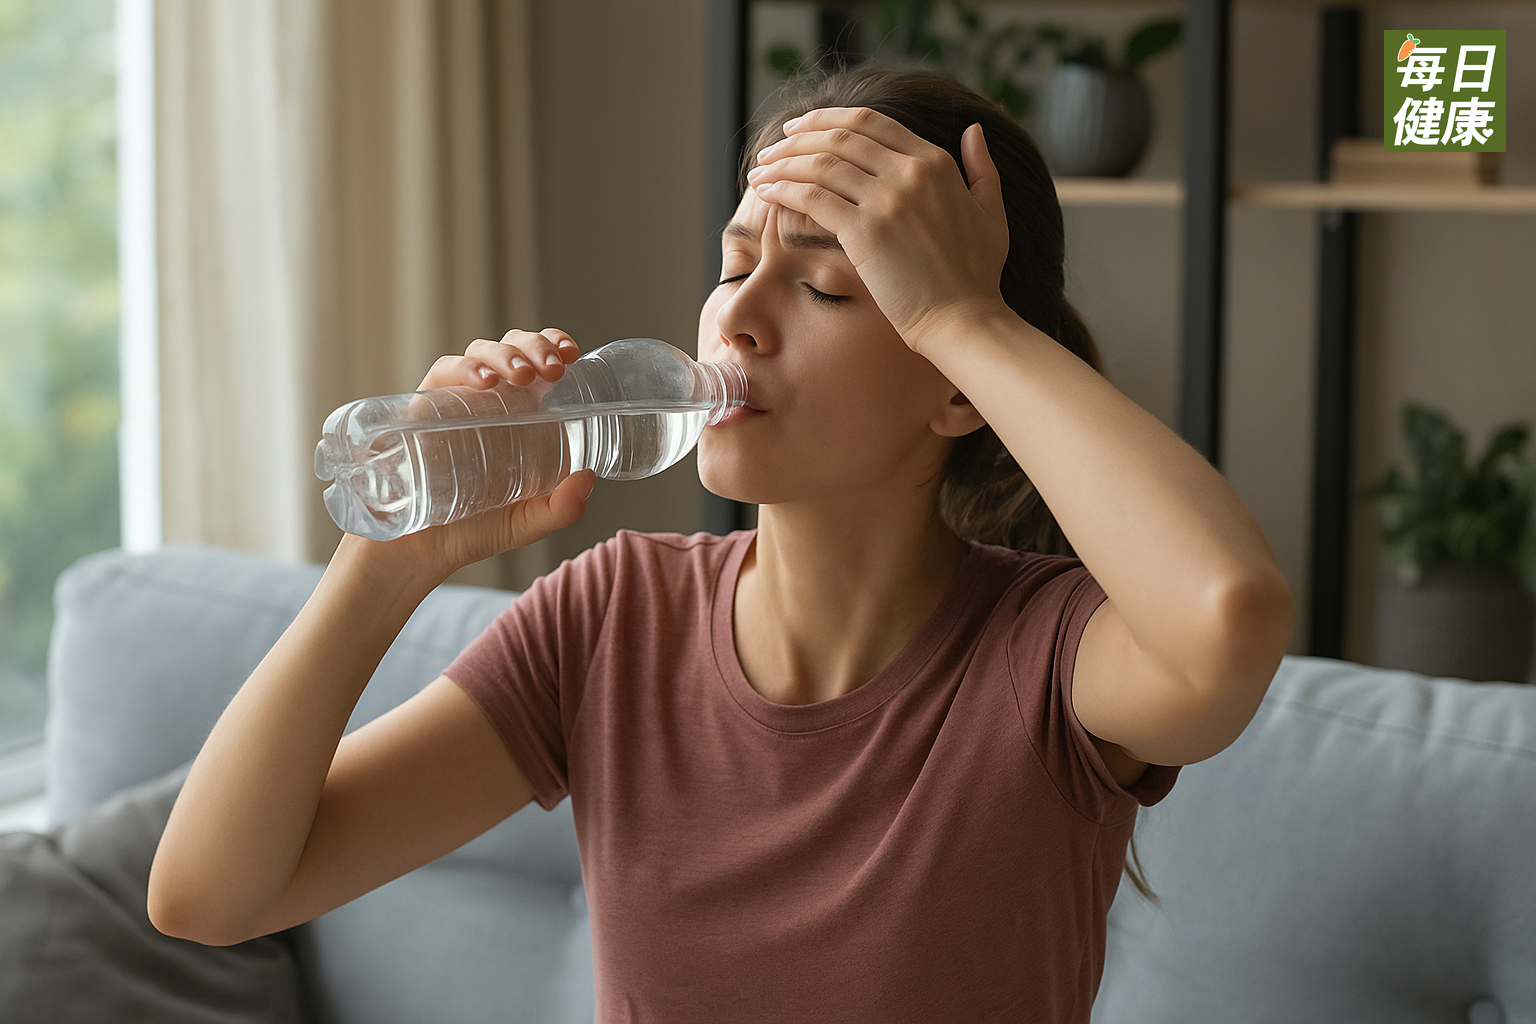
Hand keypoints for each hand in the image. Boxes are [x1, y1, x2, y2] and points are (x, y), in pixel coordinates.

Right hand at [340, 329, 595, 585]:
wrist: (419, 550)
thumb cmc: (474, 530)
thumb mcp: (528, 522)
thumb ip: (562, 508)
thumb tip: (588, 477)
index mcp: (523, 415)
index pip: (541, 364)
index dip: (555, 345)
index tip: (573, 354)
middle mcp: (492, 401)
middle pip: (515, 348)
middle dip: (536, 345)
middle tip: (554, 369)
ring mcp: (458, 400)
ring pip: (482, 351)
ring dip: (505, 353)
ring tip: (522, 374)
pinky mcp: (425, 406)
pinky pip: (443, 371)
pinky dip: (465, 368)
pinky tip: (483, 382)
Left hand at [745, 106, 1010, 355]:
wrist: (963, 320)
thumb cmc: (976, 276)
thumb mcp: (991, 212)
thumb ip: (982, 168)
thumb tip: (973, 130)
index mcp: (936, 162)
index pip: (871, 122)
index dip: (829, 119)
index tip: (802, 128)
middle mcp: (911, 172)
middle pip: (840, 136)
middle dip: (798, 137)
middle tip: (772, 147)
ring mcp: (887, 200)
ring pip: (821, 162)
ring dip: (783, 162)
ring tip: (759, 171)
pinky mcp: (865, 232)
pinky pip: (813, 197)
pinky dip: (784, 189)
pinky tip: (766, 193)